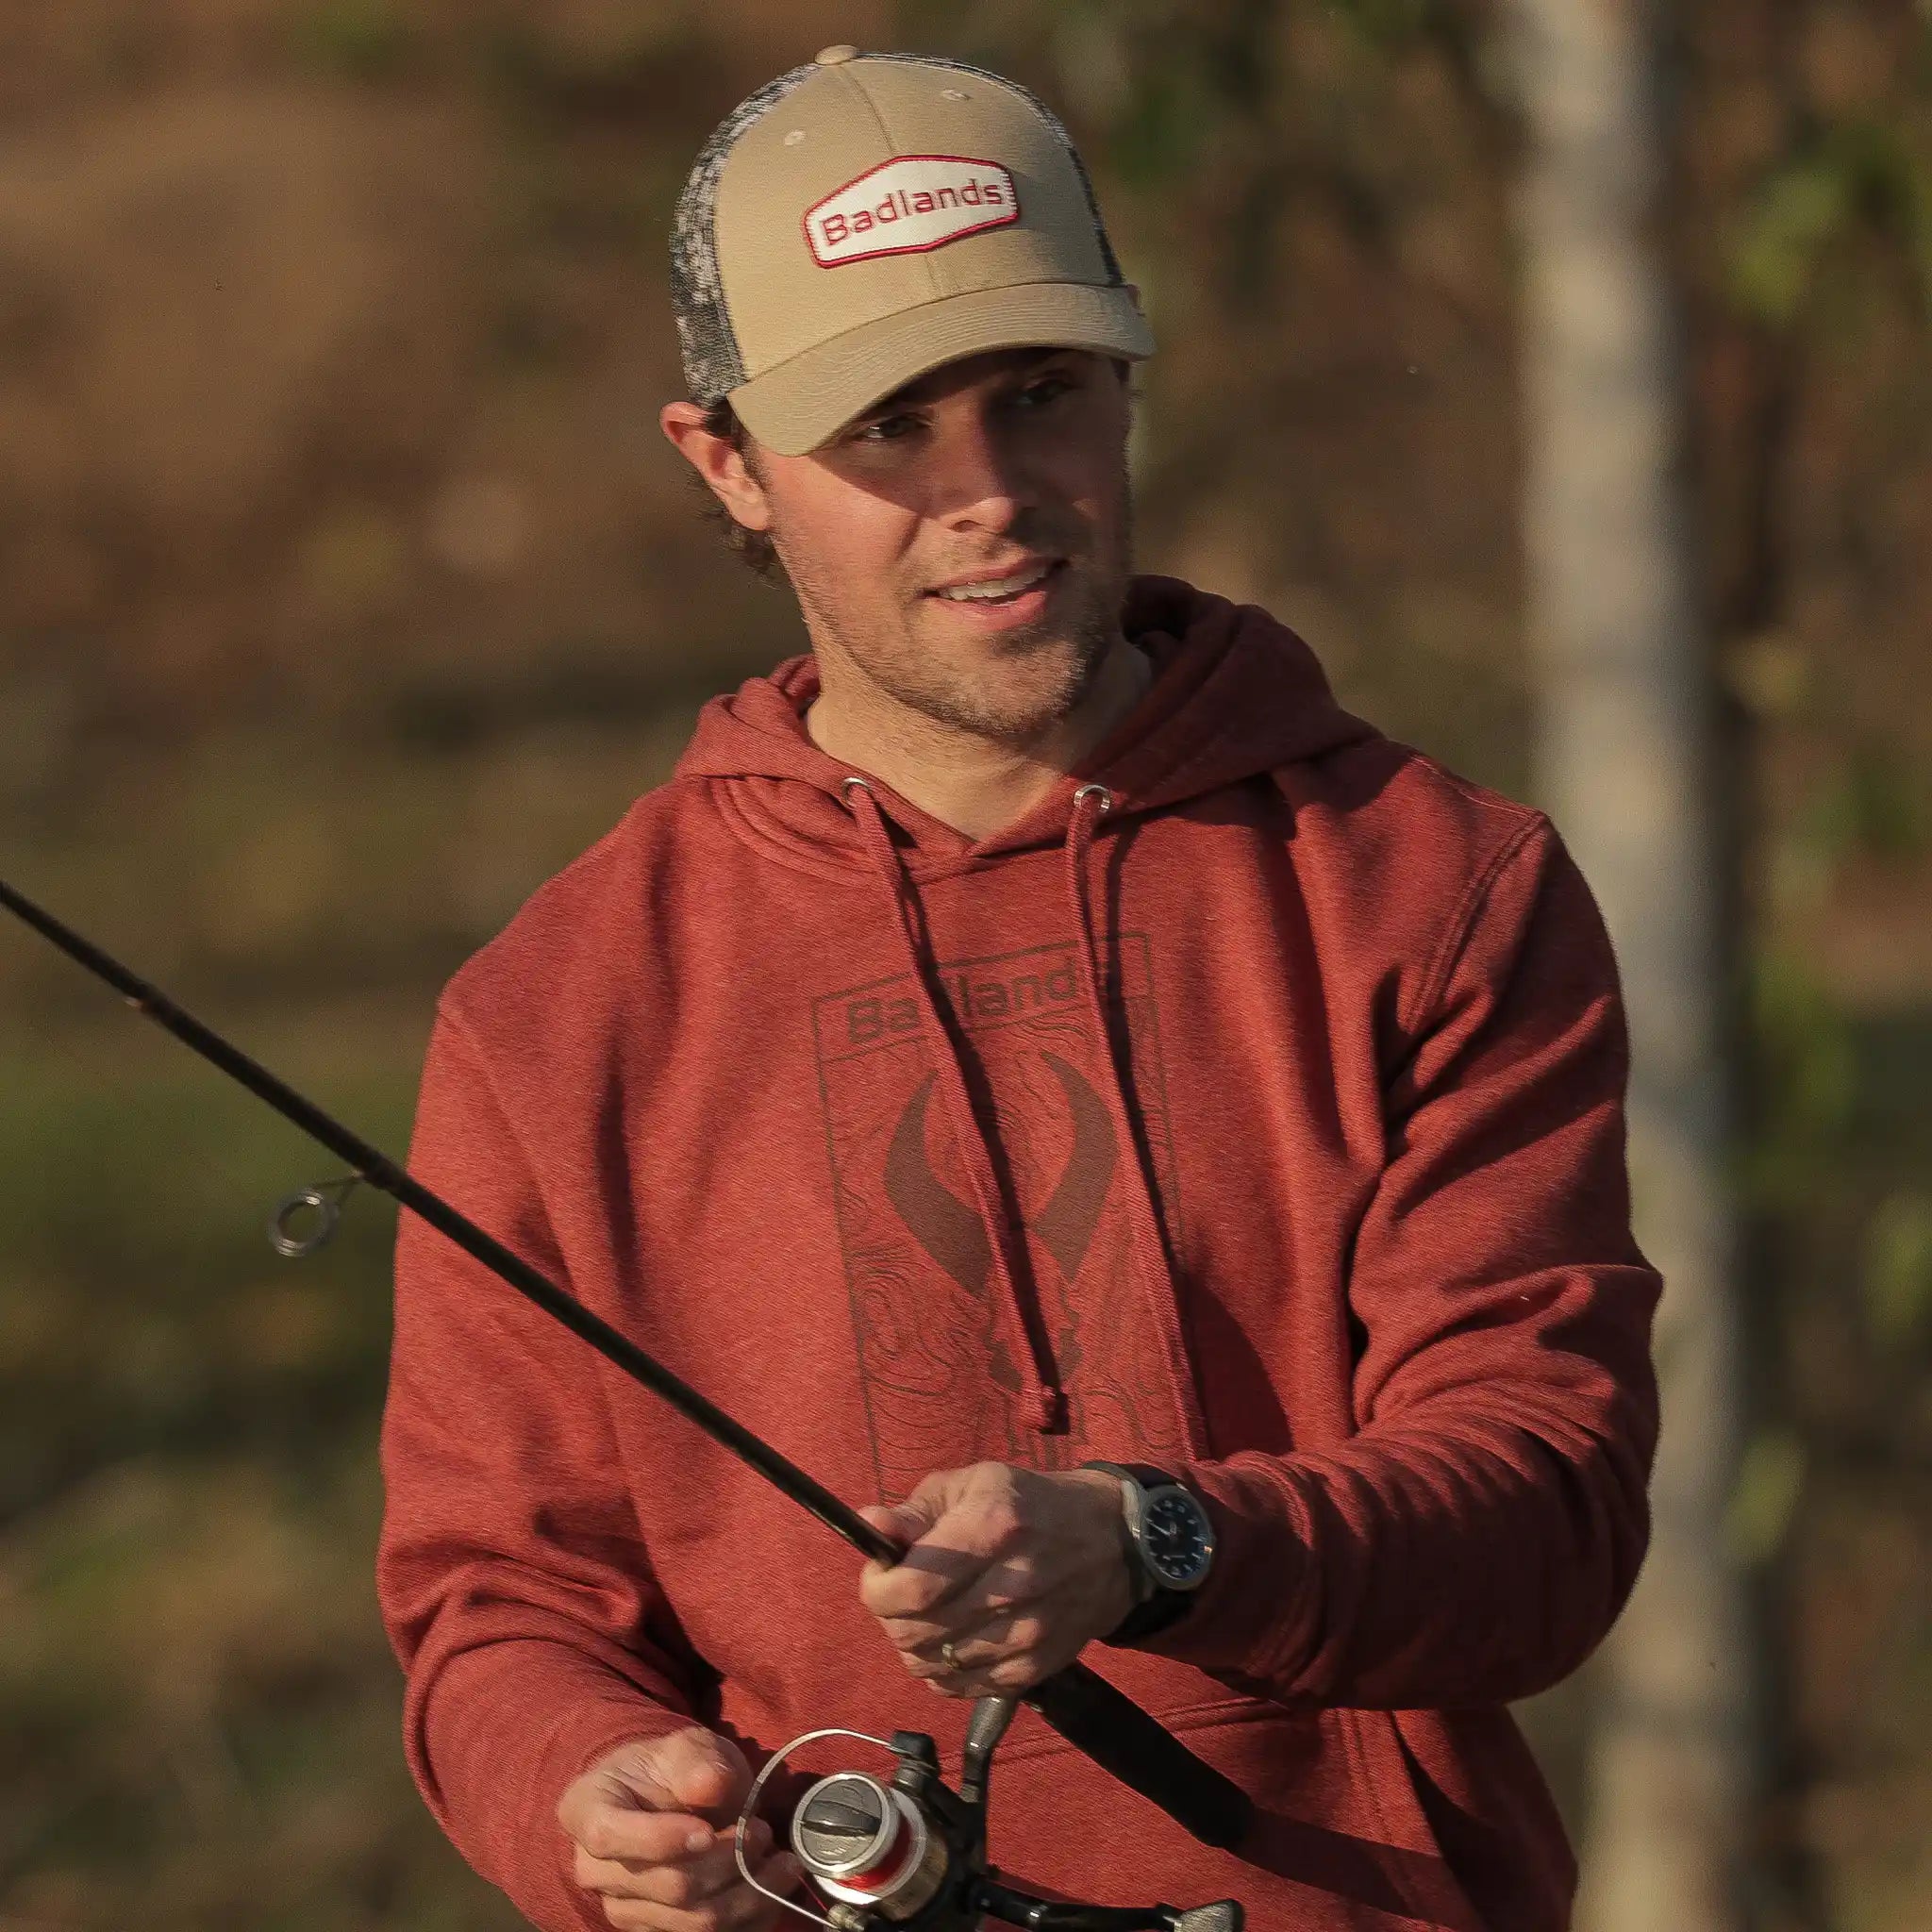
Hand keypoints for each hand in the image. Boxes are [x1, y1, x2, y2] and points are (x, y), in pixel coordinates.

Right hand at [556, 1724, 802, 1931]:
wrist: (661, 1796)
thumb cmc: (668, 1767)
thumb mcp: (684, 1746)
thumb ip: (696, 1762)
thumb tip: (711, 1787)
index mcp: (586, 1809)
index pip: (611, 1836)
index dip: (660, 1839)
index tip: (708, 1830)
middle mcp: (595, 1869)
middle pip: (667, 1885)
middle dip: (728, 1861)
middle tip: (763, 1831)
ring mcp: (624, 1908)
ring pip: (692, 1921)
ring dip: (748, 1894)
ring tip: (781, 1862)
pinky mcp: (656, 1931)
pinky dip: (749, 1918)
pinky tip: (773, 1891)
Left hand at [857, 1462, 1137, 1697]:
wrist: (1112, 1543)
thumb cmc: (1029, 1504)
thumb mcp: (972, 1485)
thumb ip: (916, 1511)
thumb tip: (869, 1526)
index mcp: (992, 1528)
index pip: (913, 1587)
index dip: (877, 1590)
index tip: (879, 1576)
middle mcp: (1011, 1586)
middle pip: (916, 1632)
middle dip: (890, 1617)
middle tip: (900, 1595)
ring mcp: (1026, 1634)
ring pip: (933, 1666)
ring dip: (913, 1644)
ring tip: (927, 1616)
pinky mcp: (1034, 1668)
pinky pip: (960, 1687)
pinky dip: (942, 1669)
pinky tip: (952, 1639)